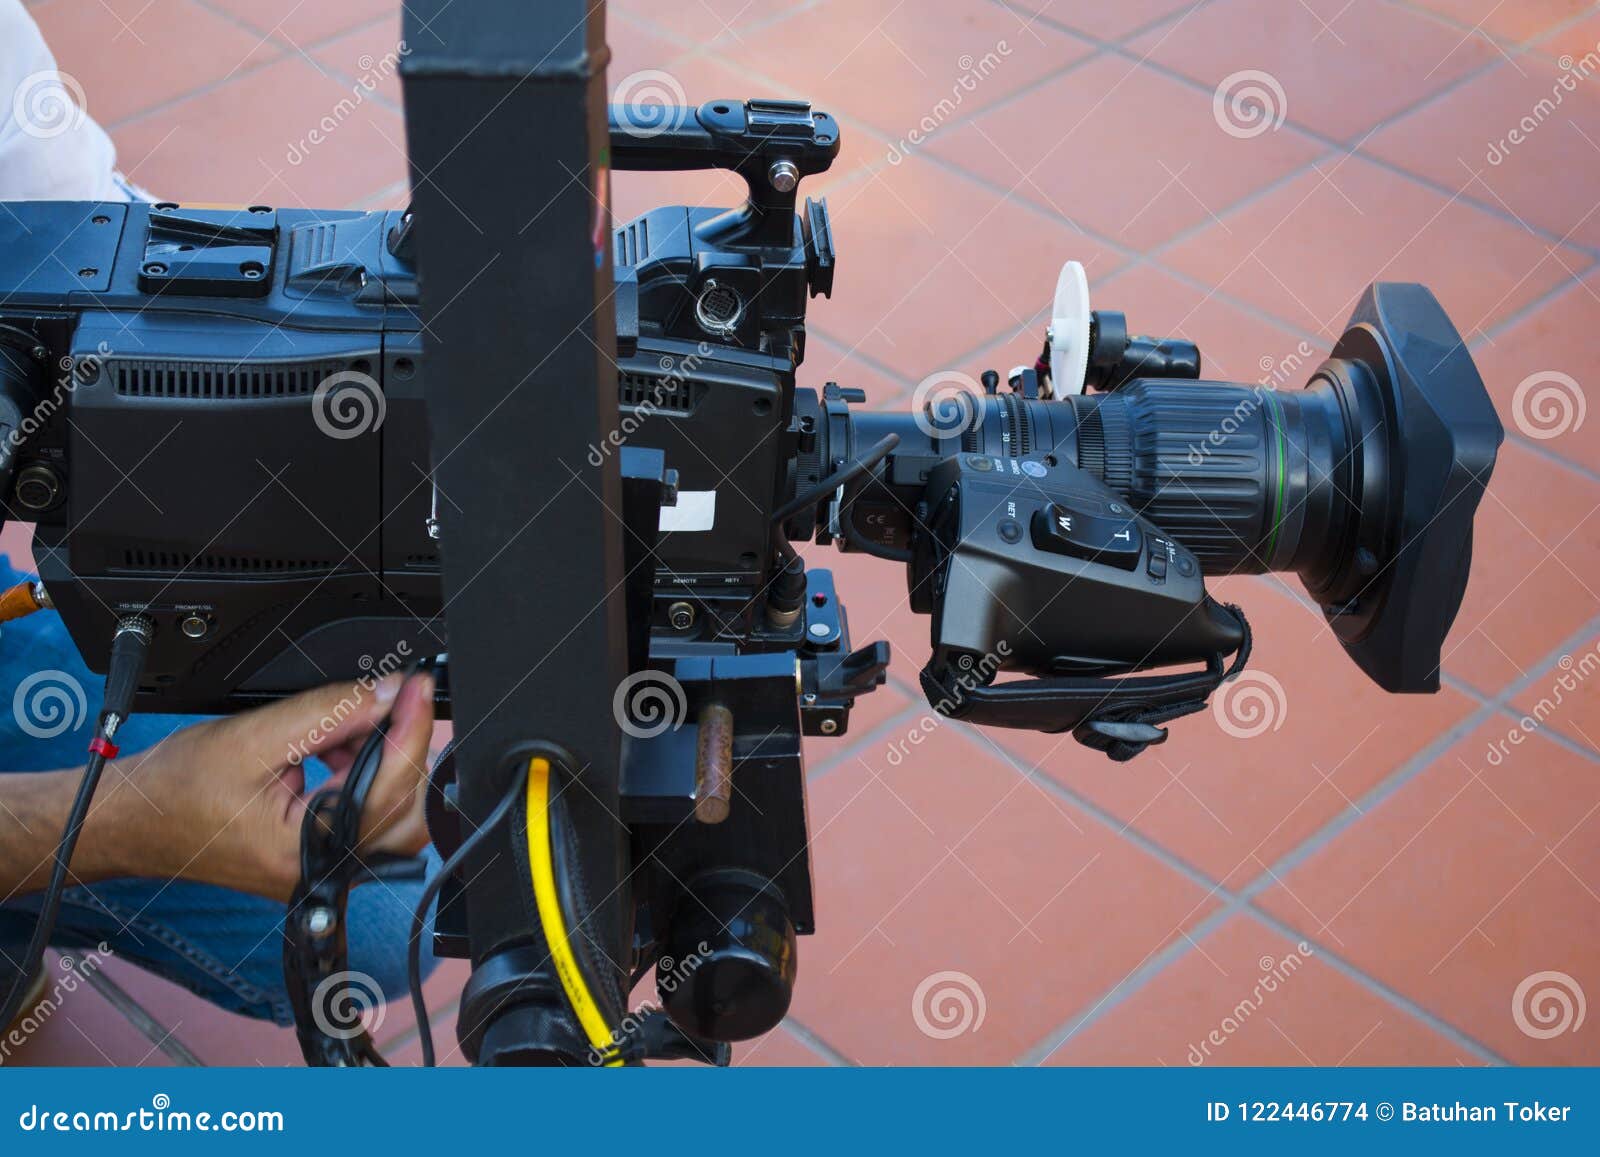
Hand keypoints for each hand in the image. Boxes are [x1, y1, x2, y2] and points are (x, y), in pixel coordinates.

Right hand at [103, 671, 435, 902]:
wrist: (134, 820)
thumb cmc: (175, 791)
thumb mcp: (252, 738)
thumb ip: (328, 715)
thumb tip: (388, 693)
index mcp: (309, 851)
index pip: (390, 787)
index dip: (411, 728)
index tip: (419, 688)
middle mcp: (326, 869)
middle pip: (409, 809)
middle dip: (406, 750)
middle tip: (393, 702)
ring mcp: (328, 866)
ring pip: (394, 810)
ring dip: (383, 759)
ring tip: (343, 725)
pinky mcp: (324, 854)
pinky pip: (368, 813)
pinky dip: (364, 772)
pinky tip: (338, 746)